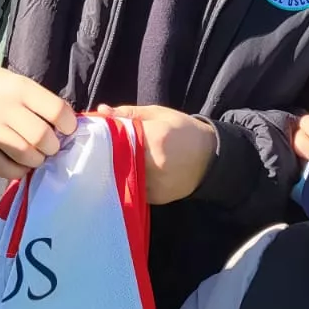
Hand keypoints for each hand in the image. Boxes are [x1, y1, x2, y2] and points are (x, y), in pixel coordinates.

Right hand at [0, 56, 77, 180]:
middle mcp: (4, 106)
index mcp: (20, 87)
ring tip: (34, 154)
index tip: (66, 129)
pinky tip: (19, 163)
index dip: (68, 125)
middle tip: (48, 145)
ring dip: (36, 160)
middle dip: (52, 147)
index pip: (57, 111)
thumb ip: (38, 103)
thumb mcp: (16, 82)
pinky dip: (17, 171)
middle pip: (42, 138)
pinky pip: (3, 168)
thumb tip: (63, 132)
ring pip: (25, 155)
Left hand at [97, 104, 216, 204]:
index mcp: (155, 138)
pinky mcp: (157, 198)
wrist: (211, 157)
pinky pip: (134, 190)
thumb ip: (128, 113)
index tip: (96, 135)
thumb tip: (101, 110)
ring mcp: (156, 184)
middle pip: (118, 160)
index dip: (105, 137)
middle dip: (108, 154)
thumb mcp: (158, 114)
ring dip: (116, 170)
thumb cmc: (183, 130)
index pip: (118, 138)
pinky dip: (129, 182)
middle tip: (99, 149)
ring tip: (113, 161)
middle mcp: (155, 164)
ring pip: (123, 178)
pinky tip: (129, 173)